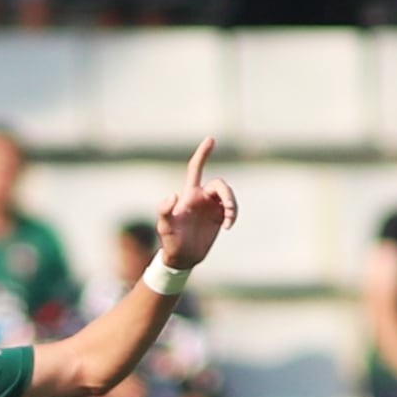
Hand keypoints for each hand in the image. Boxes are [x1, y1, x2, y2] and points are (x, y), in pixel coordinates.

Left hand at [149, 138, 237, 273]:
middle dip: (227, 195)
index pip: (196, 168)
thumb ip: (164, 209)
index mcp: (189, 194)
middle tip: (229, 210)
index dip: (203, 154)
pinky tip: (227, 226)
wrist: (183, 257)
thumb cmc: (170, 240)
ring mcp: (212, 207)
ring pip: (229, 196)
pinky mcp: (220, 217)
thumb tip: (173, 195)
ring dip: (232, 206)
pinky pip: (232, 210)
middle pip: (220, 185)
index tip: (211, 139)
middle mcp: (202, 197)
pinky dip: (233, 215)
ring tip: (228, 221)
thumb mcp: (163, 225)